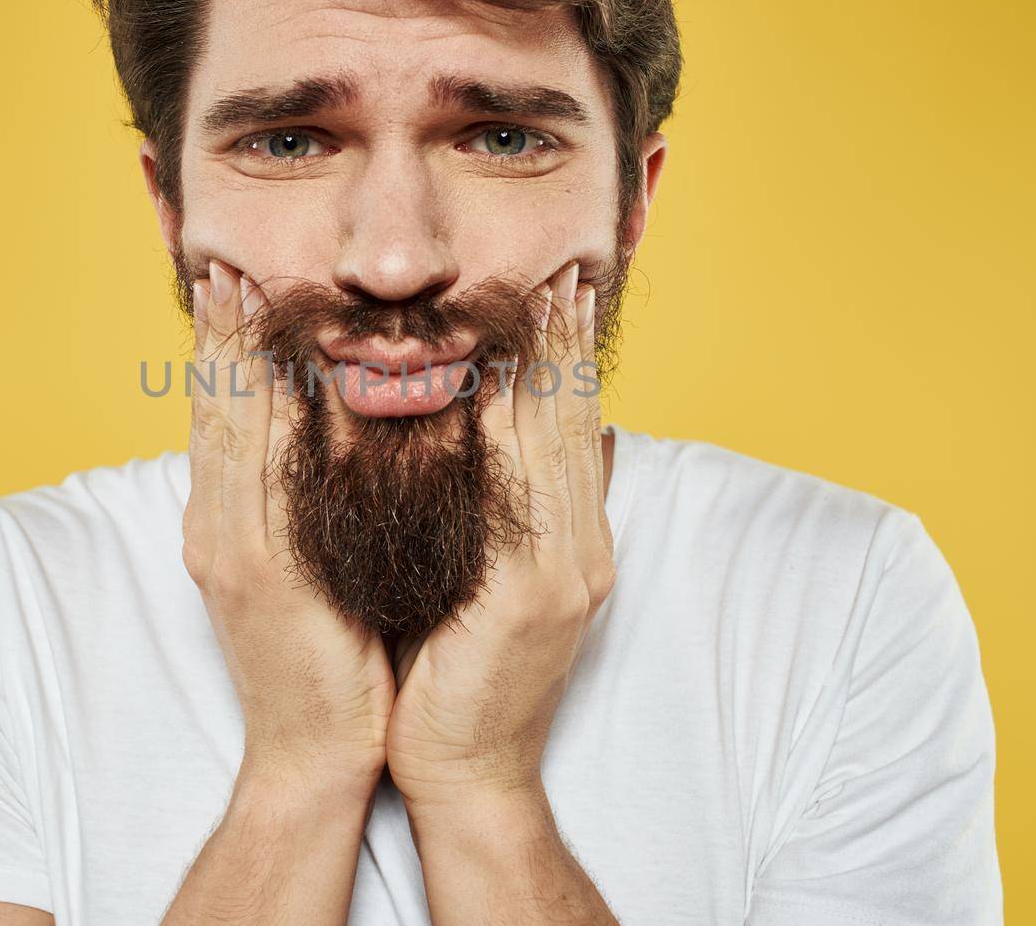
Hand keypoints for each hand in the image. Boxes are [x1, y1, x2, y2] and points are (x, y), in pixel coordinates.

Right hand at [185, 259, 397, 791]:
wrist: (314, 752)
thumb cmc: (329, 660)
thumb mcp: (312, 570)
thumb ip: (310, 505)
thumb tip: (340, 436)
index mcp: (229, 526)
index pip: (223, 420)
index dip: (221, 352)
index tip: (230, 288)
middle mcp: (217, 526)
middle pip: (211, 410)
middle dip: (215, 334)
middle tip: (224, 264)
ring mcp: (230, 546)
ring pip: (226, 428)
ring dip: (232, 353)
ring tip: (240, 286)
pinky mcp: (258, 569)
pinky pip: (261, 472)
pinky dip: (266, 412)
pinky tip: (282, 364)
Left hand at [384, 262, 615, 811]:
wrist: (460, 766)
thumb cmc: (453, 668)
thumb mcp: (485, 578)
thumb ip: (503, 515)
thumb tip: (496, 448)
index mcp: (570, 541)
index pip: (572, 429)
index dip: (569, 359)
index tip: (559, 292)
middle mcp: (581, 547)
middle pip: (578, 423)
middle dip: (568, 343)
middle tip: (559, 268)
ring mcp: (566, 570)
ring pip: (558, 443)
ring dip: (546, 364)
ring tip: (536, 295)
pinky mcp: (534, 594)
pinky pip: (521, 491)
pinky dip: (508, 427)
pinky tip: (490, 378)